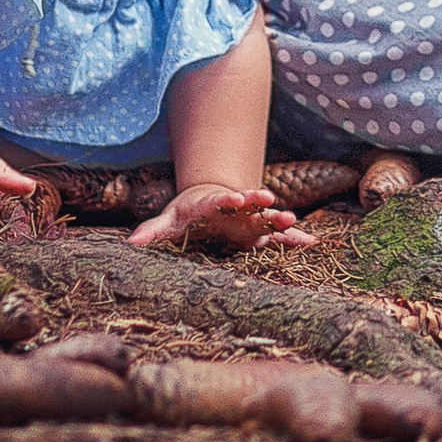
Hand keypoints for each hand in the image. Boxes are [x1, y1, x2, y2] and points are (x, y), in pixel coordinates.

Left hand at [129, 182, 315, 253]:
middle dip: (256, 200)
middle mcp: (236, 206)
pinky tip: (311, 242)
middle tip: (267, 197)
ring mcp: (250, 216)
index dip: (225, 197)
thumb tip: (130, 243)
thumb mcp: (171, 220)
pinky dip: (294, 237)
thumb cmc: (189, 212)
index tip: (231, 197)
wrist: (211, 201)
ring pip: (265, 215)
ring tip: (291, 219)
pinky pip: (279, 234)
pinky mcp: (260, 229)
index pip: (218, 198)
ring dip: (278, 217)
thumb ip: (154, 230)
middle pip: (246, 202)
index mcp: (213, 201)